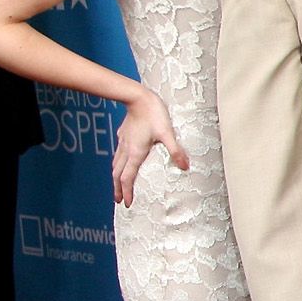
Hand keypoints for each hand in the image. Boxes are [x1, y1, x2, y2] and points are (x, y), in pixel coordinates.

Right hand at [114, 87, 186, 205]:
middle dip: (118, 189)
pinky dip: (118, 165)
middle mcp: (127, 150)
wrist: (138, 97)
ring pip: (116, 164)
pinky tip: (121, 163)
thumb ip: (176, 151)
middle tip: (118, 201)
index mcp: (136, 153)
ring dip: (116, 177)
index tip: (126, 203)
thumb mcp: (168, 133)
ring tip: (117, 186)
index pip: (127, 177)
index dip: (126, 191)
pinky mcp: (123, 136)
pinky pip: (118, 155)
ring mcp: (123, 142)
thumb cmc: (154, 114)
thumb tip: (185, 167)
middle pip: (118, 174)